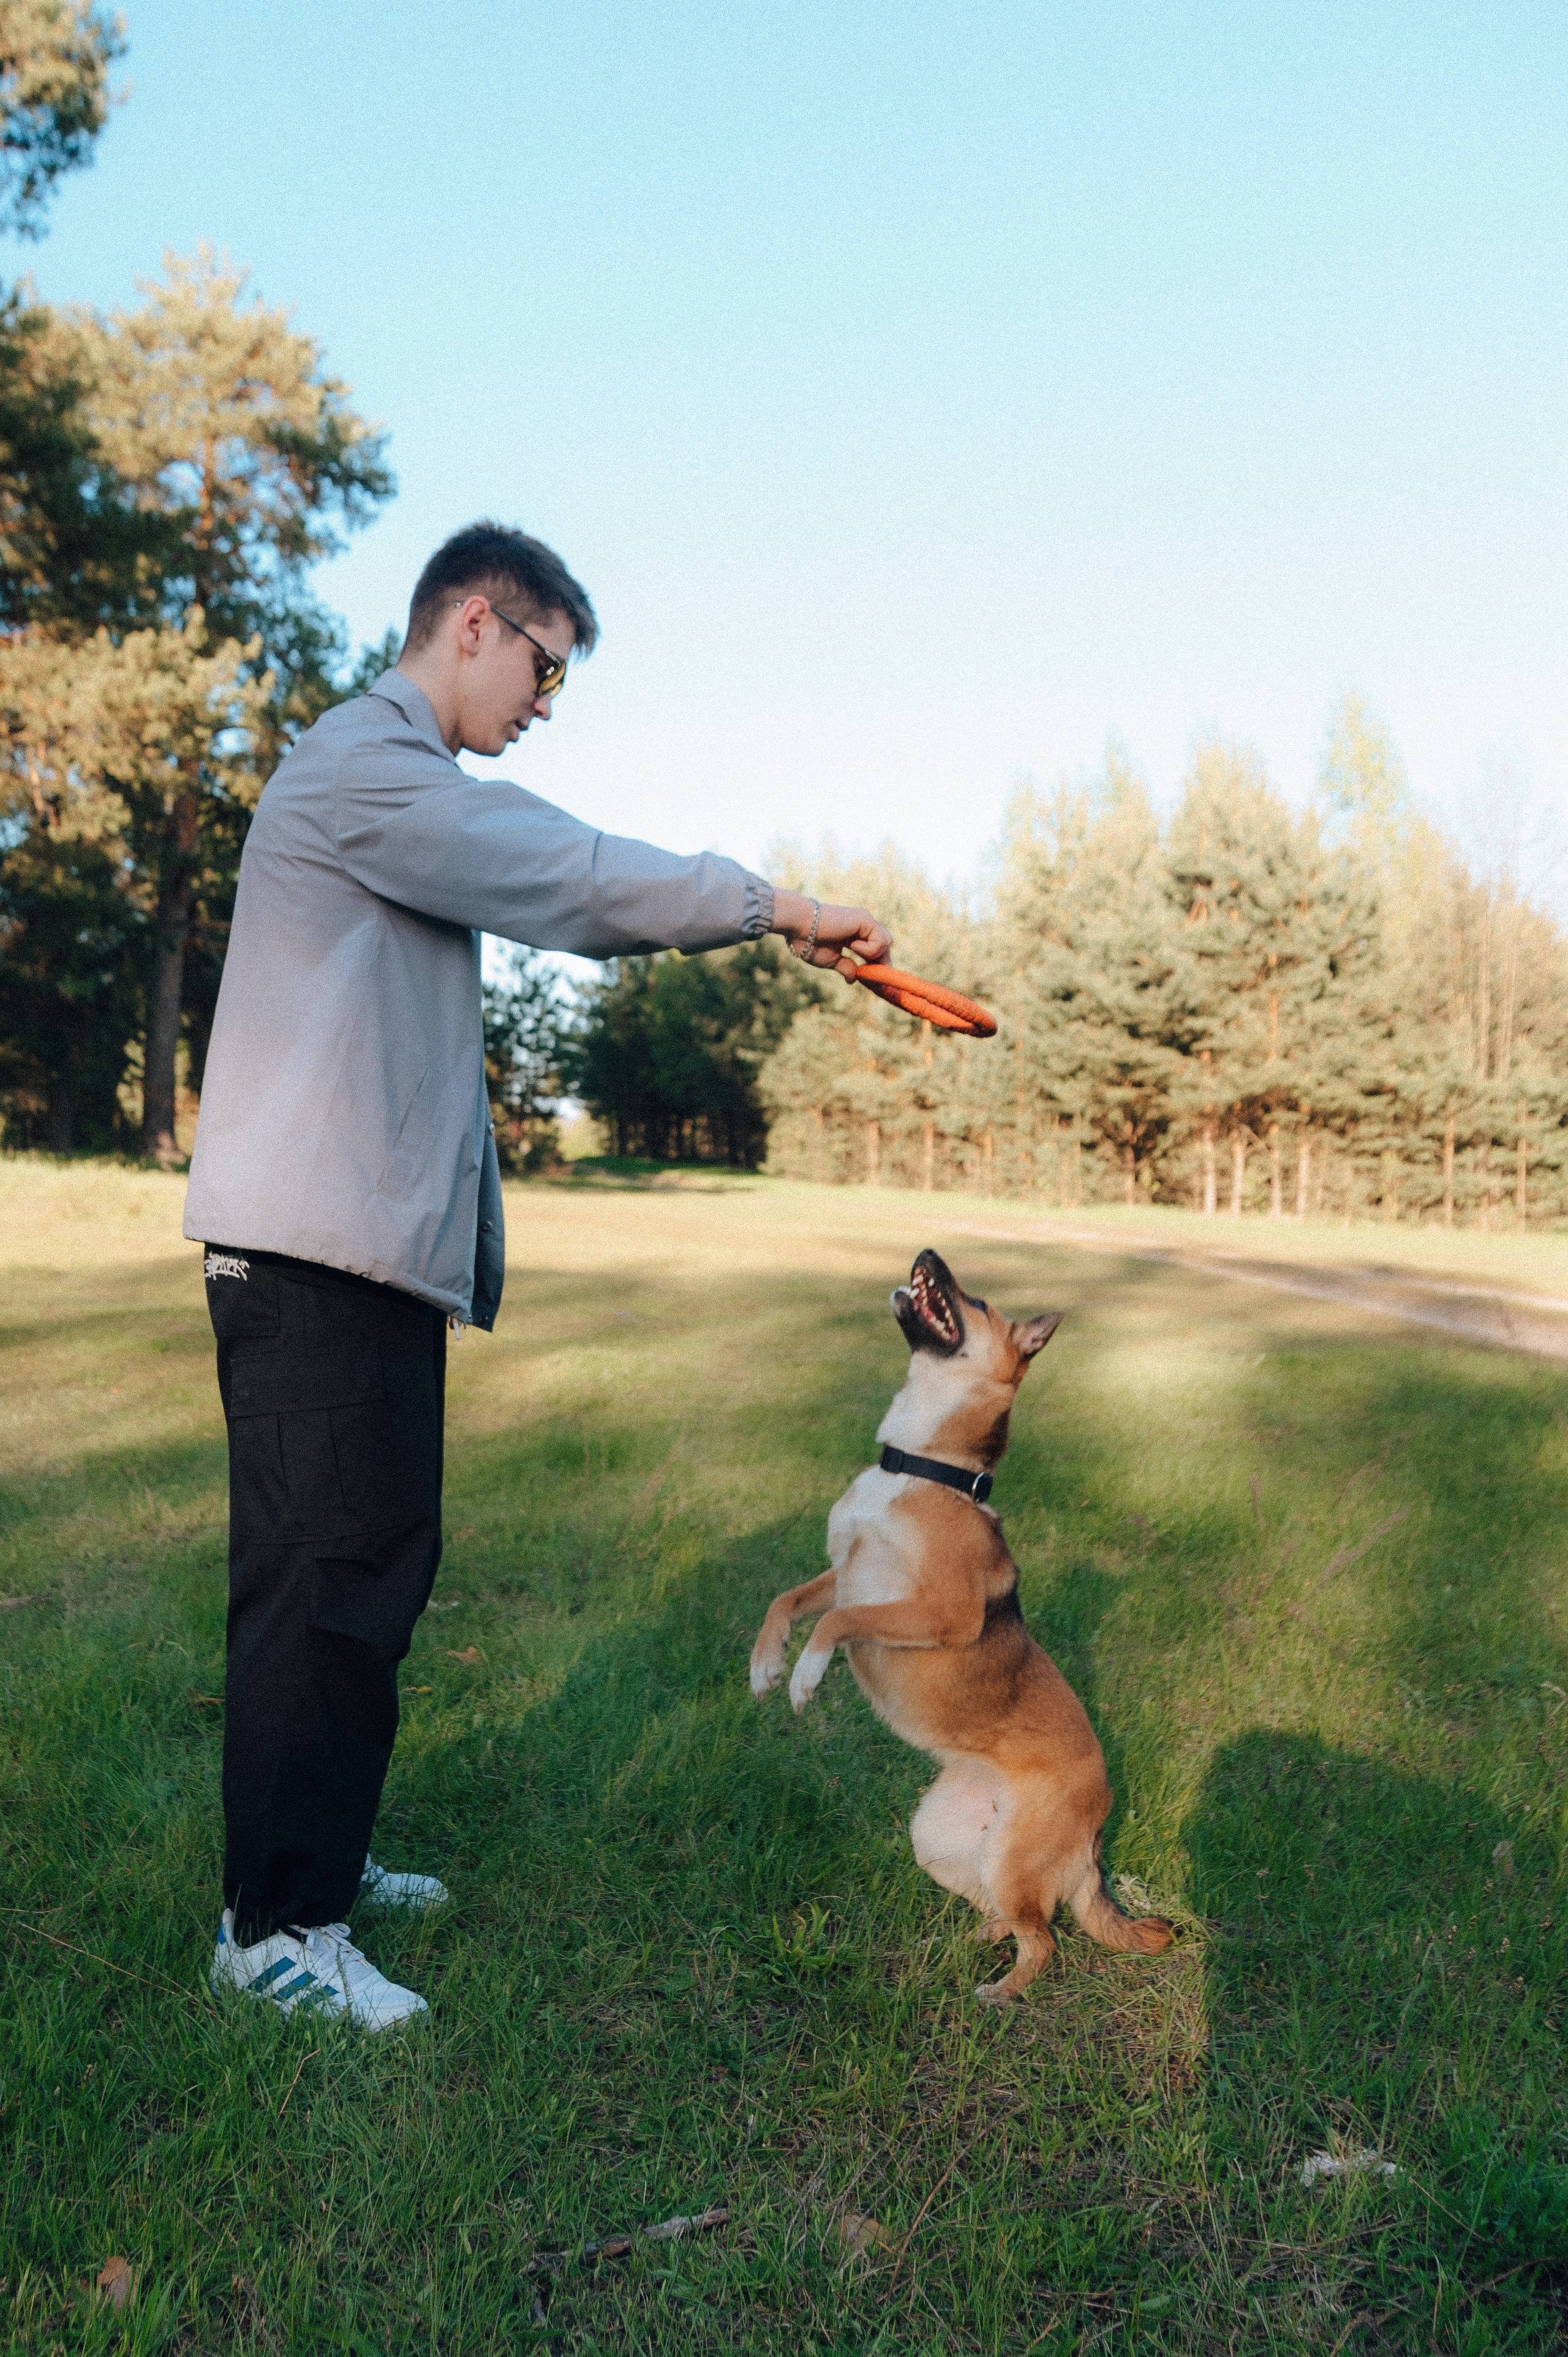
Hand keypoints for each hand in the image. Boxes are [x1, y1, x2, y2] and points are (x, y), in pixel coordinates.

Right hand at [771, 889, 892, 978]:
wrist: (799, 928)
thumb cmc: (810, 942)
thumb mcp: (832, 960)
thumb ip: (846, 967)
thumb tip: (853, 979)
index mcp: (854, 935)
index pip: (875, 952)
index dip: (877, 967)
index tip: (874, 984)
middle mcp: (862, 927)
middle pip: (885, 948)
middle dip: (881, 965)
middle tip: (871, 979)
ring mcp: (864, 922)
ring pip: (887, 943)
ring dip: (873, 955)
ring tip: (854, 953)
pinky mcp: (865, 919)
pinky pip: (880, 940)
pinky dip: (870, 949)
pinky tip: (852, 945)